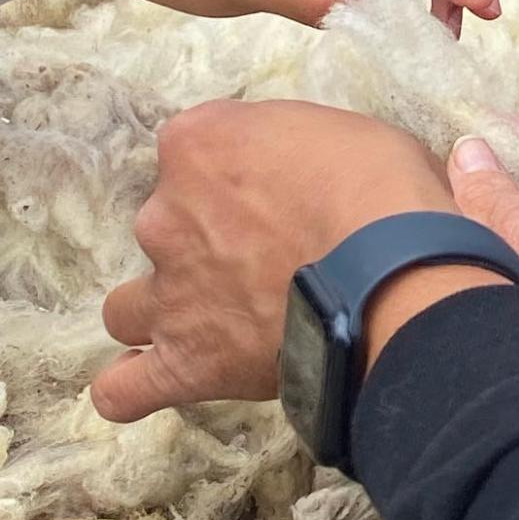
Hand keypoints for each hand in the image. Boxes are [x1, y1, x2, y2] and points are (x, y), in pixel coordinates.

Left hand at [92, 101, 456, 421]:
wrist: (391, 272)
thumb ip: (299, 147)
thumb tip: (312, 169)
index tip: (279, 190)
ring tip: (219, 320)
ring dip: (165, 310)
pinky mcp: (184, 360)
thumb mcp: (346, 130)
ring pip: (129, 307)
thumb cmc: (382, 189)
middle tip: (271, 257)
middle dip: (208, 241)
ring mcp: (169, 292)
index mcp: (200, 144)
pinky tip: (156, 379)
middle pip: (166, 226)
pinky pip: (125, 389)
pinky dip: (134, 386)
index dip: (238, 173)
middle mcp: (167, 213)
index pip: (194, 150)